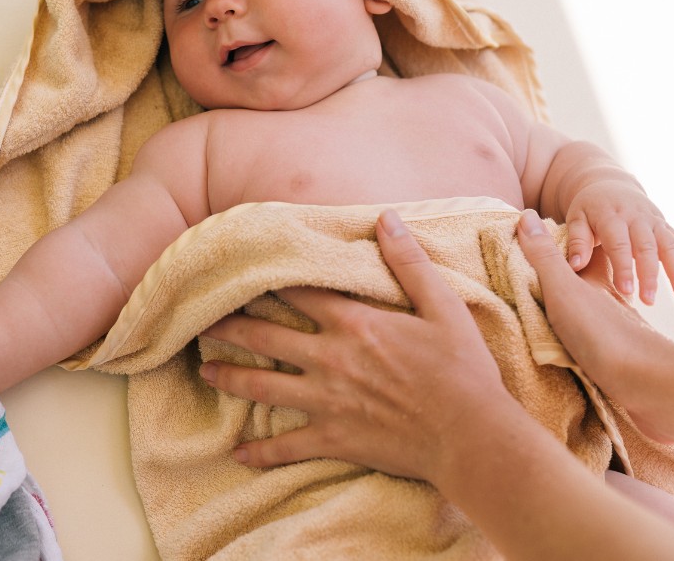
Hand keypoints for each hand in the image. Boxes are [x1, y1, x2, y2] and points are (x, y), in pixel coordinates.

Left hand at [198, 208, 521, 481]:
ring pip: (263, 386)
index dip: (267, 281)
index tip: (240, 273)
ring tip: (204, 369)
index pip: (297, 293)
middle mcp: (330, 358)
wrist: (471, 436)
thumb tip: (386, 219)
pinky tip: (239, 454)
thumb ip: (409, 262)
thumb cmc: (463, 370)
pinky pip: (286, 447)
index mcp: (353, 323)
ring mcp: (326, 401)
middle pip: (266, 336)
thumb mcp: (443, 307)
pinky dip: (261, 452)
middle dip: (231, 326)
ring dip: (229, 376)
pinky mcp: (333, 439)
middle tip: (203, 319)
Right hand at [517, 208, 673, 441]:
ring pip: (602, 315)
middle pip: (596, 286)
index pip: (589, 256)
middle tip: (550, 279)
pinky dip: (592, 343)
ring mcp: (620, 334)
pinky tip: (582, 354)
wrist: (649, 386)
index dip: (575, 246)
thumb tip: (526, 215)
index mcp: (601, 282)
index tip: (550, 242)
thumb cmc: (603, 333)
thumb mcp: (565, 290)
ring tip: (559, 317)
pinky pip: (604, 345)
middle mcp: (614, 304)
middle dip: (579, 280)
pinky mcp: (623, 363)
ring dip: (586, 313)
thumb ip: (545, 257)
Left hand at [564, 179, 673, 304]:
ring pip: (670, 245)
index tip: (626, 290)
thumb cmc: (588, 208)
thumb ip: (576, 241)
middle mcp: (637, 217)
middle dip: (650, 274)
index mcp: (611, 216)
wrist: (609, 185)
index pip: (619, 244)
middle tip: (649, 300)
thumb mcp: (576, 218)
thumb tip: (576, 266)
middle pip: (647, 247)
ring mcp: (655, 221)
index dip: (623, 267)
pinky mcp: (666, 226)